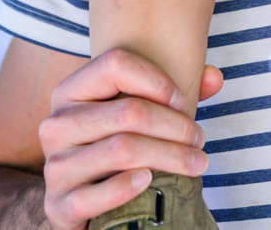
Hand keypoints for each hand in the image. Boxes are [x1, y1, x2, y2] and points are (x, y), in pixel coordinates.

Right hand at [39, 48, 222, 229]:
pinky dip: (129, 186)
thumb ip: (174, 93)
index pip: (115, 63)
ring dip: (170, 155)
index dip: (157, 80)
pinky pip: (97, 194)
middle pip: (128, 111)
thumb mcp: (136, 116)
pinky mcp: (58, 207)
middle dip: (175, 126)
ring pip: (123, 150)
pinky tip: (151, 181)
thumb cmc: (116, 148)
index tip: (183, 102)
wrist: (80, 204)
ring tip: (196, 162)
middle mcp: (56, 125)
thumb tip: (215, 78)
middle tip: (200, 139)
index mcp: (70, 92)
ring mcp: (54, 167)